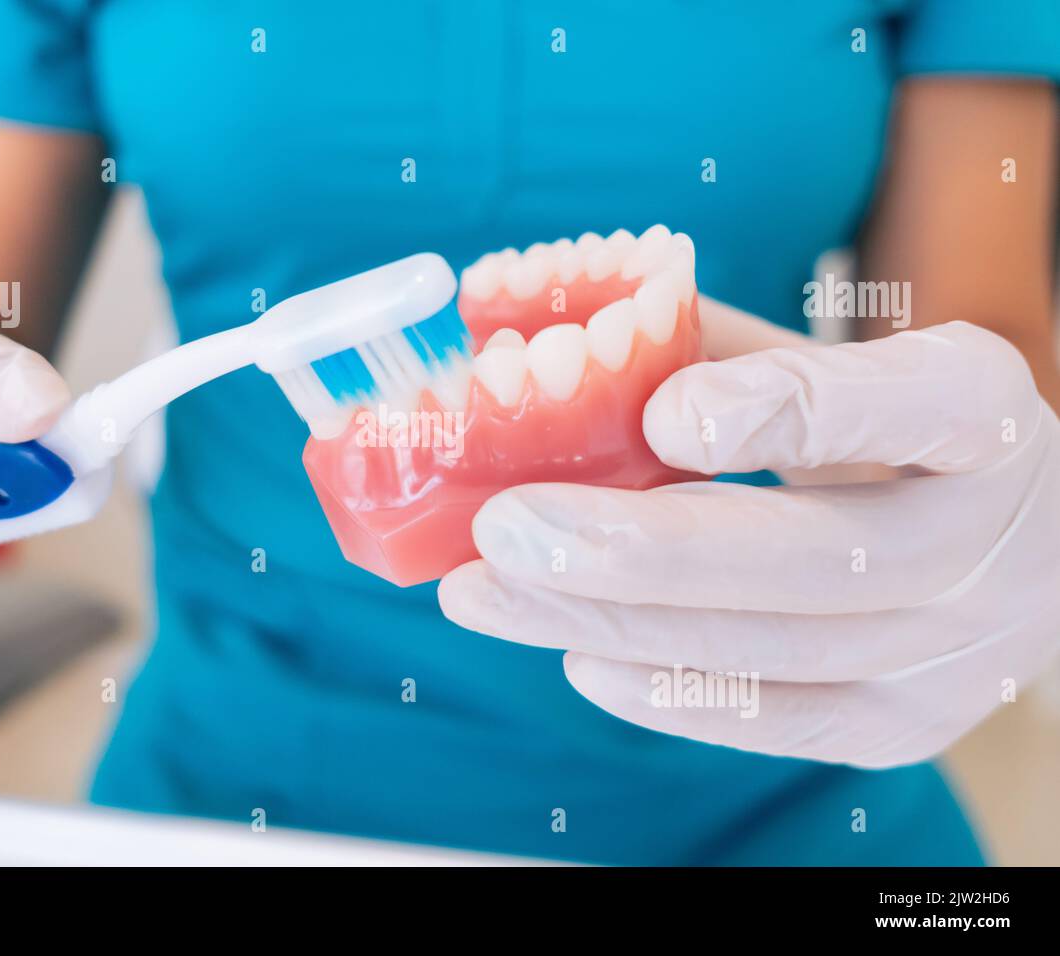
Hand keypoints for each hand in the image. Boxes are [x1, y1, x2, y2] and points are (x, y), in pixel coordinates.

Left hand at [440, 300, 1059, 767]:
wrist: (1021, 553)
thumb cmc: (893, 439)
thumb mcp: (835, 370)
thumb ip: (722, 355)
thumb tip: (552, 337)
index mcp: (977, 409)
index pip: (901, 402)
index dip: (784, 411)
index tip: (663, 412)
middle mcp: (988, 538)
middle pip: (813, 558)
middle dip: (641, 550)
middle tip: (506, 526)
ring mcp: (958, 650)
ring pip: (771, 649)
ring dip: (611, 624)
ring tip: (488, 593)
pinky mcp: (906, 724)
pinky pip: (779, 721)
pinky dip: (668, 694)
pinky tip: (575, 656)